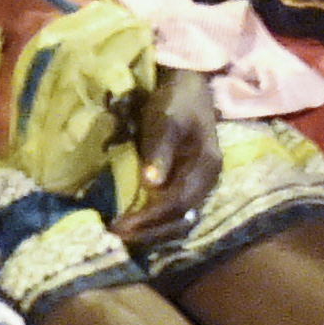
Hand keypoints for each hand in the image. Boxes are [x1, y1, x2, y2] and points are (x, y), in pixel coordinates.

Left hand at [121, 70, 221, 242]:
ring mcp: (198, 186)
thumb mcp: (167, 119)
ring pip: (178, 221)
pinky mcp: (186, 185)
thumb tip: (151, 183)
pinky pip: (173, 213)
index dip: (150, 218)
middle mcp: (206, 183)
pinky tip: (133, 224)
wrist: (188, 88)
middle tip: (116, 236)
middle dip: (149, 232)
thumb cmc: (176, 102)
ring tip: (122, 235)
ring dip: (151, 232)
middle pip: (181, 220)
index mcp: (207, 167)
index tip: (121, 226)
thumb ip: (160, 149)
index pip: (179, 204)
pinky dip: (154, 223)